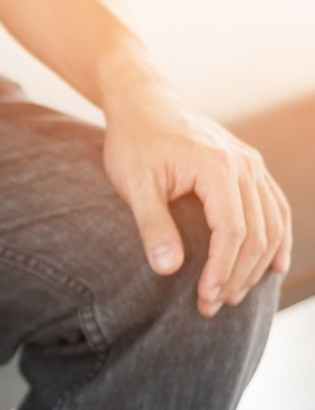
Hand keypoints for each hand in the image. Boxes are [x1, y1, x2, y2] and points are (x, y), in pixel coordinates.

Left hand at [103, 80, 290, 315]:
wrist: (143, 103)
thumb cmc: (133, 142)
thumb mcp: (134, 184)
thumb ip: (152, 225)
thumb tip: (169, 270)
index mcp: (217, 168)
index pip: (232, 231)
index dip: (222, 269)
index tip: (205, 298)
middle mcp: (243, 164)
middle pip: (256, 232)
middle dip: (237, 274)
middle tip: (213, 306)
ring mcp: (251, 164)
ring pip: (272, 222)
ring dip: (257, 263)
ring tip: (233, 294)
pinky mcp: (249, 166)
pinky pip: (274, 206)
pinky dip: (277, 238)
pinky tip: (274, 267)